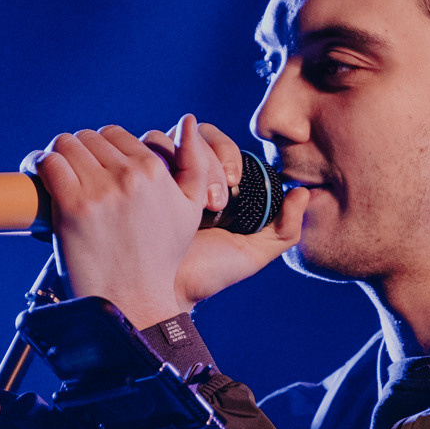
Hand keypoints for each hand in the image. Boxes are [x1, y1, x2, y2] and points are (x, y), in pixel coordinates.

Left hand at [33, 116, 302, 329]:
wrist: (132, 301)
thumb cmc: (159, 260)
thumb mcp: (191, 210)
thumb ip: (195, 163)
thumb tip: (186, 120)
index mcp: (156, 171)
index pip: (116, 135)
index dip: (100, 148)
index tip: (90, 163)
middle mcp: (129, 176)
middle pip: (89, 138)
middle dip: (78, 151)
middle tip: (70, 169)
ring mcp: (100, 191)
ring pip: (67, 145)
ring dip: (57, 153)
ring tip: (53, 170)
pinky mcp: (72, 207)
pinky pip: (49, 164)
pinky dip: (39, 164)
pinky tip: (38, 172)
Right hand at [152, 117, 306, 309]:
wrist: (166, 294)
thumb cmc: (207, 275)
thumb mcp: (252, 254)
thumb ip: (285, 230)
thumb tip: (302, 192)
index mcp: (211, 182)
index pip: (218, 143)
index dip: (227, 154)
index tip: (236, 183)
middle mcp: (179, 172)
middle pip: (194, 135)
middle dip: (209, 160)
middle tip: (216, 199)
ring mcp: (151, 174)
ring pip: (165, 138)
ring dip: (182, 162)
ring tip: (197, 204)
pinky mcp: (127, 180)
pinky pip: (138, 152)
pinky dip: (153, 164)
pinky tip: (166, 195)